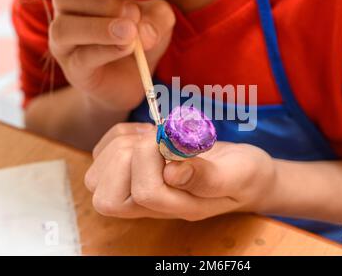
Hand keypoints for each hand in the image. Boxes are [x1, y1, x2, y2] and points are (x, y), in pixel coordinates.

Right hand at [49, 0, 175, 111]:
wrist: (133, 80)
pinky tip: (127, 48)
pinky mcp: (73, 68)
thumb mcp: (157, 22)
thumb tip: (142, 29)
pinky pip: (81, 57)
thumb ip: (156, 17)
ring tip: (130, 33)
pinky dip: (106, 51)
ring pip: (65, 27)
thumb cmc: (140, 39)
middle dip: (103, 1)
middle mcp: (68, 11)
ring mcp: (66, 41)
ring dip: (100, 28)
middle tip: (134, 13)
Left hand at [84, 123, 276, 220]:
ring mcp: (136, 187)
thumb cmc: (244, 175)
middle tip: (156, 140)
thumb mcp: (238, 175)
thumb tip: (172, 171)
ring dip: (122, 143)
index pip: (144, 194)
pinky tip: (146, 133)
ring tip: (154, 136)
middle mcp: (150, 205)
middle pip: (106, 195)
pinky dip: (119, 135)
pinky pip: (103, 152)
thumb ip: (208, 177)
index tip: (173, 139)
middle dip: (127, 155)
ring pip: (97, 173)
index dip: (151, 159)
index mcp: (176, 207)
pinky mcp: (130, 168)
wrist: (242, 171)